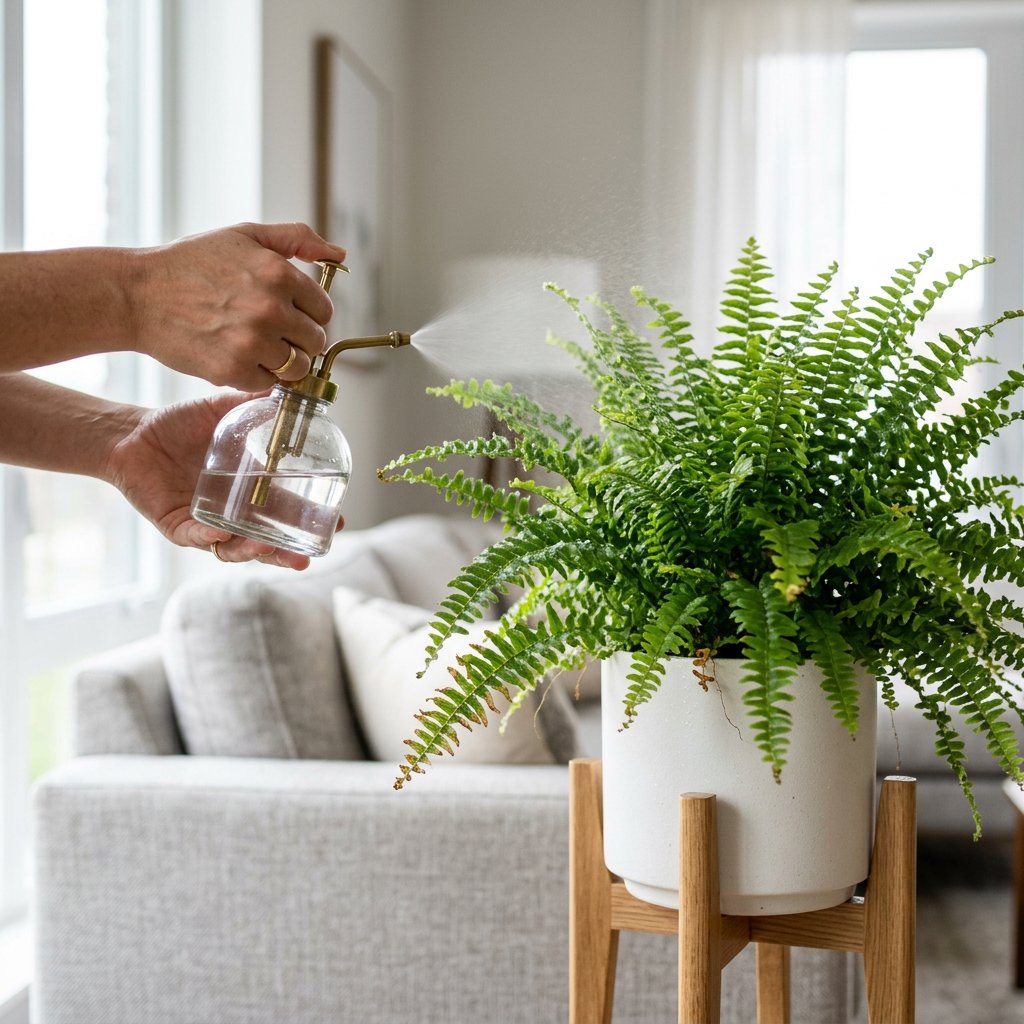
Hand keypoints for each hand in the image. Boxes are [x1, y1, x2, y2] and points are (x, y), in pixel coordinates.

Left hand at [105, 391, 341, 569]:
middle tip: (305, 555)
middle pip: (266, 542)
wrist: (134, 433)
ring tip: (265, 546)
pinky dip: (209, 537)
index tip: (336, 522)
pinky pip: (195, 538)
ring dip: (251, 552)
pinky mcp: (177, 526)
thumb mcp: (222, 409)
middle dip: (286, 553)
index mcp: (250, 490)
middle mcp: (232, 512)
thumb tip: (287, 384)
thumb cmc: (180, 424)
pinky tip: (221, 533)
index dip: (311, 521)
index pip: (288, 512)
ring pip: (233, 549)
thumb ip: (254, 401)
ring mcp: (206, 522)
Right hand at [129, 222, 346, 390]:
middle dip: (298, 338)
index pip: (324, 310)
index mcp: (279, 274)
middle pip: (315, 342)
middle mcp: (270, 309)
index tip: (290, 313)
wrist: (138, 294)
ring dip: (282, 361)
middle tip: (271, 331)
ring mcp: (252, 342)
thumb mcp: (245, 236)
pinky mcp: (233, 370)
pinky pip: (267, 383)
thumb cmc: (191, 263)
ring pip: (297, 368)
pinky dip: (256, 374)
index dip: (309, 313)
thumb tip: (339, 255)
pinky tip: (236, 354)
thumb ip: (297, 239)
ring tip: (256, 345)